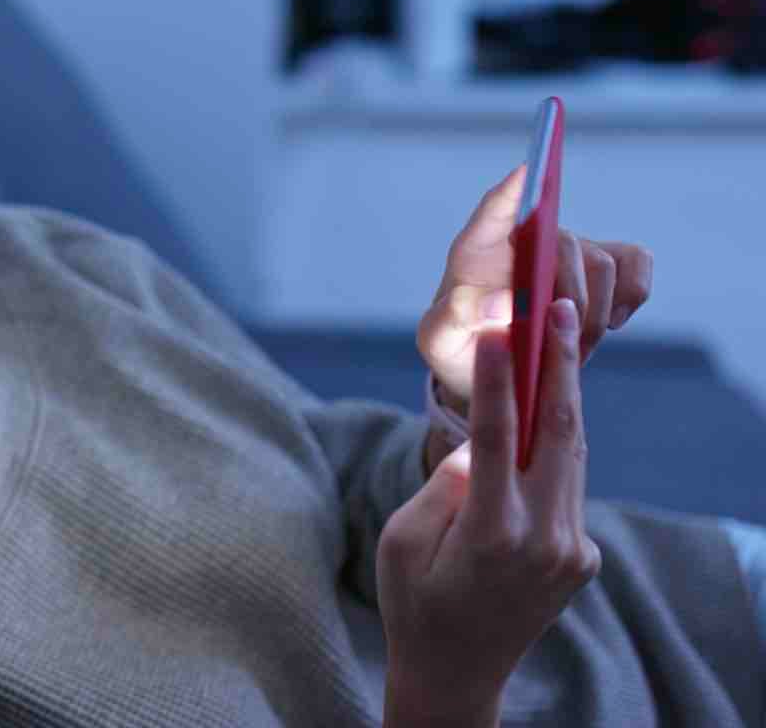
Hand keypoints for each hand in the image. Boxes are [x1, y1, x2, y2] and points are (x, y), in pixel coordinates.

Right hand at [380, 301, 600, 724]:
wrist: (457, 674)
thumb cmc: (413, 604)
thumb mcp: (403, 543)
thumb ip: (443, 489)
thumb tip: (477, 447)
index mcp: (491, 536)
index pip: (499, 440)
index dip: (501, 381)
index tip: (501, 330)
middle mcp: (544, 540)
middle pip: (560, 435)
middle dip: (560, 367)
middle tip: (561, 310)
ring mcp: (572, 550)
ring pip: (573, 456)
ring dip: (566, 397)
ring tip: (564, 338)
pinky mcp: (582, 556)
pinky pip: (568, 488)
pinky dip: (557, 446)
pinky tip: (548, 407)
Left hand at [417, 164, 653, 417]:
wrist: (490, 367)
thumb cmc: (459, 343)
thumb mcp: (439, 338)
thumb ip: (454, 317)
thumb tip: (504, 303)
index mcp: (476, 249)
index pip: (495, 206)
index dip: (513, 190)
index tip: (529, 173)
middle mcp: (527, 239)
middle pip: (564, 243)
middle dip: (569, 294)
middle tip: (557, 334)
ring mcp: (568, 252)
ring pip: (602, 261)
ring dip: (594, 310)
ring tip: (574, 346)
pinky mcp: (602, 271)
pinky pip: (634, 263)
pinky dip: (632, 291)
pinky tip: (613, 323)